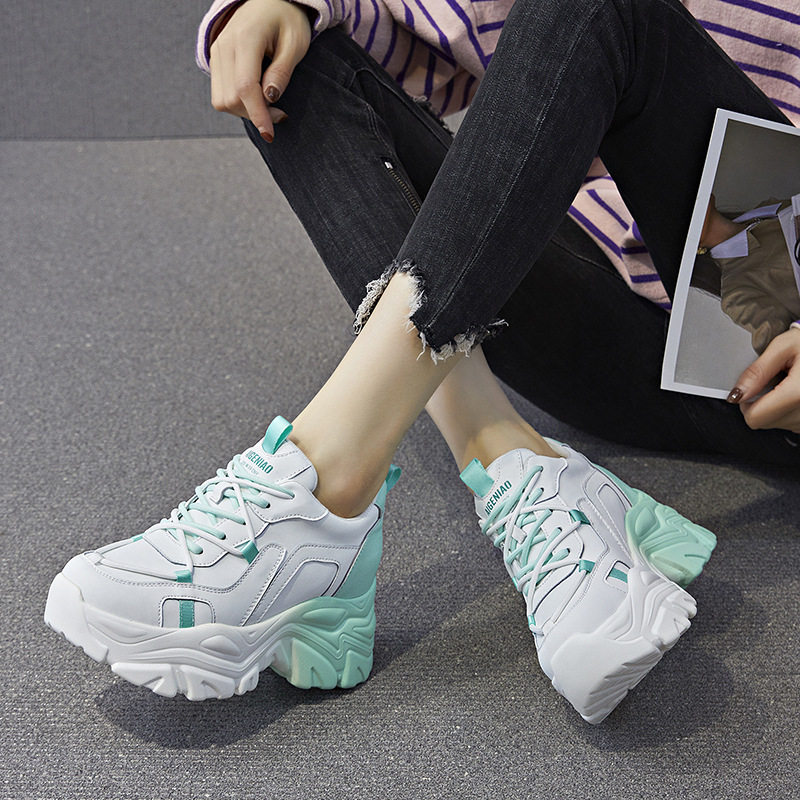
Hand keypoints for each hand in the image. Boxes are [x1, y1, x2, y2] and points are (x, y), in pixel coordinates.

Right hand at [209, 0, 311, 140]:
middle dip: (255, 114)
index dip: (257, 114)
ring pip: (222, 100)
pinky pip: (221, 94)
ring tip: (269, 106)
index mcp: (246, 38)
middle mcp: (224, 46)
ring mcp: (216, 53)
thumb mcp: (295, 43)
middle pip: (231, 99)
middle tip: (280, 114)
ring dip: (245, 112)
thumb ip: (282, 71)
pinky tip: (256, 99)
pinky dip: (238, 104)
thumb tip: (270, 98)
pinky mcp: (216, 60)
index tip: (270, 134)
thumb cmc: (287, 20)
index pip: (244, 87)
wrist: (268, 1)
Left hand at [728, 327, 799, 432]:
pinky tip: (795, 391)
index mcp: (799, 393)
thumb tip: (738, 393)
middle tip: (774, 379)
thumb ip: (757, 371)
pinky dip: (785, 407)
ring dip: (773, 404)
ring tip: (787, 382)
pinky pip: (788, 421)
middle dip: (759, 401)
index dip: (746, 401)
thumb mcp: (783, 346)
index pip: (755, 417)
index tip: (751, 387)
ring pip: (774, 422)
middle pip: (763, 421)